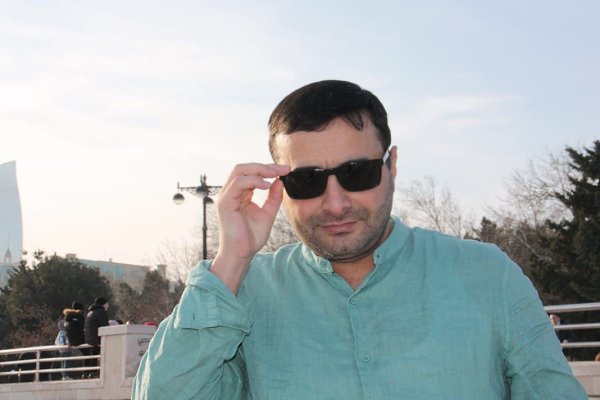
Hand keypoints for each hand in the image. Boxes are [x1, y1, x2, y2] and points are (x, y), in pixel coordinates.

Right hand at [211, 163, 289, 292]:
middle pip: (244, 168)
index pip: (252, 173)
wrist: (241, 254)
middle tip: (283, 169)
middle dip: (265, 166)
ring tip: (275, 174)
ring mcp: (226, 196)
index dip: (269, 169)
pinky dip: (253, 181)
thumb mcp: (268, 214)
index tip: (286, 169)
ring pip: (240, 171)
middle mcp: (231, 193)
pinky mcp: (225, 202)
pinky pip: (238, 183)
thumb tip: (279, 181)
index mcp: (240, 194)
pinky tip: (266, 185)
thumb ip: (273, 198)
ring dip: (260, 169)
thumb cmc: (251, 237)